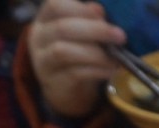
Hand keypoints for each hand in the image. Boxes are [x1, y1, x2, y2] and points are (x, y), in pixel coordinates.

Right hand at [28, 0, 125, 117]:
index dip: (80, 9)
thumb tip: (98, 9)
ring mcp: (43, 61)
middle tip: (120, 36)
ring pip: (64, 52)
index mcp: (45, 19)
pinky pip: (74, 73)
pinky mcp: (53, 82)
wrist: (66, 88)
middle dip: (95, 30)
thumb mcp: (83, 34)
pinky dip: (96, 70)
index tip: (103, 16)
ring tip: (116, 58)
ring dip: (96, 54)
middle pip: (62, 28)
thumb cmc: (77, 53)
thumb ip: (89, 20)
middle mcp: (39, 38)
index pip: (55, 5)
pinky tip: (110, 70)